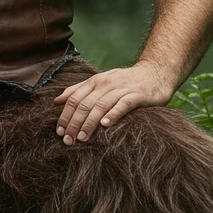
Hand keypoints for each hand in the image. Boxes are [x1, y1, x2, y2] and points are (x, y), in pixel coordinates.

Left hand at [52, 62, 175, 144]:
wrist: (156, 72)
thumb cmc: (125, 81)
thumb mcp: (100, 82)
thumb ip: (79, 90)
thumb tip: (56, 101)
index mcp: (95, 81)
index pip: (74, 98)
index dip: (65, 115)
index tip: (59, 132)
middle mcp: (106, 84)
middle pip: (85, 104)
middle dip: (74, 123)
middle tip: (68, 140)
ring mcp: (122, 88)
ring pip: (101, 105)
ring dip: (89, 122)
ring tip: (82, 138)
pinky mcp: (138, 95)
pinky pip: (124, 104)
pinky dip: (113, 114)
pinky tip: (105, 124)